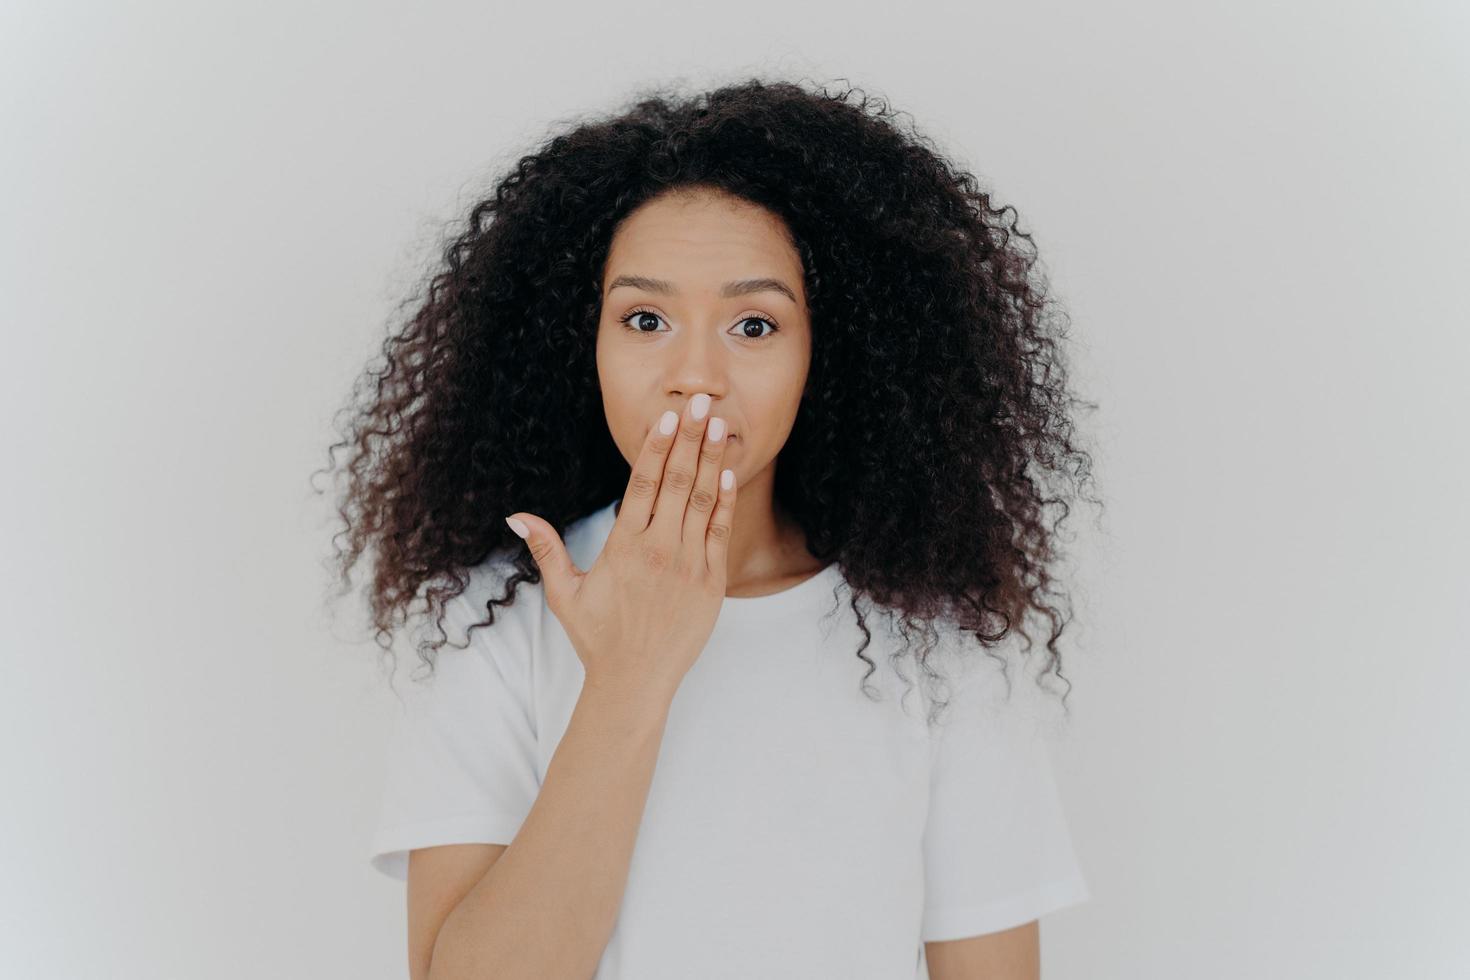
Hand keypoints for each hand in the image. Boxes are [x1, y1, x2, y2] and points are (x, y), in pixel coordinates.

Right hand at [505, 392, 736, 698]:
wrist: (635, 682)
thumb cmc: (598, 638)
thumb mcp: (565, 593)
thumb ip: (546, 549)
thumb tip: (516, 516)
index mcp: (624, 547)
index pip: (642, 484)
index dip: (655, 446)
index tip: (666, 416)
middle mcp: (659, 550)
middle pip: (675, 482)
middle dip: (688, 438)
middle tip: (698, 401)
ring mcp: (689, 565)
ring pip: (702, 500)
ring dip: (711, 459)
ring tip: (718, 424)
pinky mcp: (711, 583)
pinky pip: (721, 531)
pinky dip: (726, 500)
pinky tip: (729, 471)